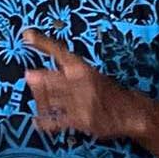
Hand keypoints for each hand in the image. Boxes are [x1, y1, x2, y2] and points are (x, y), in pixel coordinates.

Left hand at [22, 30, 137, 139]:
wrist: (131, 113)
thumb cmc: (110, 93)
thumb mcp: (92, 74)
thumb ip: (69, 72)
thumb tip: (44, 73)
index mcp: (82, 67)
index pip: (59, 51)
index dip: (41, 42)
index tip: (27, 35)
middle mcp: (79, 82)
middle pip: (47, 78)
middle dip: (35, 79)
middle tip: (30, 78)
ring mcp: (79, 102)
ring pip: (49, 99)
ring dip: (39, 100)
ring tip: (37, 101)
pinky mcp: (80, 119)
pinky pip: (56, 120)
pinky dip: (45, 122)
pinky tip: (38, 122)